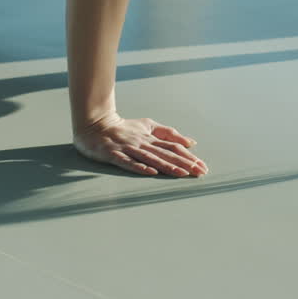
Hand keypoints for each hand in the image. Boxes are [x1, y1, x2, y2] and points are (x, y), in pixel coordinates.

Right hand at [73, 114, 207, 177]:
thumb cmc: (124, 128)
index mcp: (150, 137)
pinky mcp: (114, 155)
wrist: (95, 125)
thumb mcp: (147, 125)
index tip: (202, 166)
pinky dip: (140, 167)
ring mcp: (128, 148)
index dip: (188, 156)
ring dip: (167, 166)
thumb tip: (190, 142)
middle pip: (166, 153)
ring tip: (181, 173)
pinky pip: (128, 162)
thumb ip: (168, 133)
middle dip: (184, 163)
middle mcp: (142, 142)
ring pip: (150, 158)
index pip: (173, 146)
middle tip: (199, 172)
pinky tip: (151, 173)